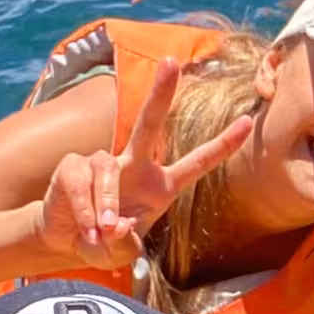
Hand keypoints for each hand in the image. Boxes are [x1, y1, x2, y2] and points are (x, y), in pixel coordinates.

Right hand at [31, 58, 252, 270]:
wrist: (66, 242)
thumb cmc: (105, 242)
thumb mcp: (123, 252)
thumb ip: (126, 245)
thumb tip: (118, 225)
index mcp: (160, 186)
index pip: (197, 163)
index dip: (222, 144)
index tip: (247, 122)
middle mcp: (136, 167)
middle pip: (150, 124)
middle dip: (161, 93)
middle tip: (172, 61)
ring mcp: (103, 163)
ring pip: (107, 172)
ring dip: (106, 204)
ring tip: (101, 231)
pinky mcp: (73, 166)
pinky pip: (81, 183)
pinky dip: (83, 209)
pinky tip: (86, 227)